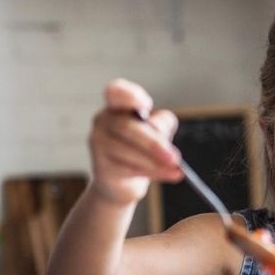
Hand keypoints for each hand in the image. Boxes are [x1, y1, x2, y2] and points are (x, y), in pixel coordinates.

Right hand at [88, 78, 182, 204]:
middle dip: (153, 143)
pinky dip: (153, 172)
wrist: (123, 183)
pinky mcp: (102, 167)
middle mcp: (103, 121)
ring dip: (155, 162)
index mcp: (116, 105)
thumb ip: (162, 124)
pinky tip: (170, 174)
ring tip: (175, 168)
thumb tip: (157, 131)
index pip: (115, 92)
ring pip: (127, 151)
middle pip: (126, 127)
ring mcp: (98, 144)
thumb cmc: (142, 149)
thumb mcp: (158, 131)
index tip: (147, 105)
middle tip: (175, 157)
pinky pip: (128, 169)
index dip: (129, 96)